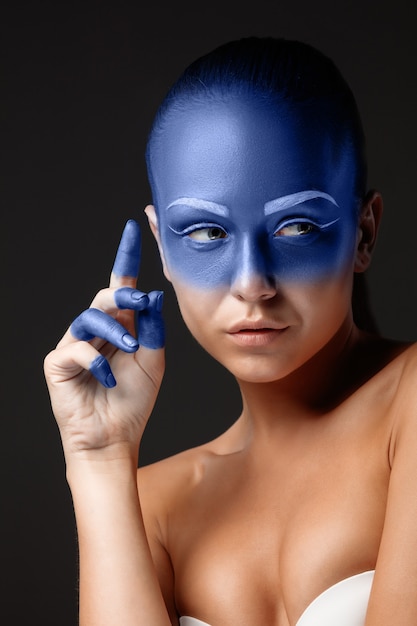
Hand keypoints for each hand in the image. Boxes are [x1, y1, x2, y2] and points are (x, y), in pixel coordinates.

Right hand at [44, 219, 164, 460]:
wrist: (115, 439)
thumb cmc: (134, 401)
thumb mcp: (153, 361)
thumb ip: (153, 328)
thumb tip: (154, 293)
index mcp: (120, 327)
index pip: (122, 286)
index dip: (126, 257)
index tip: (135, 227)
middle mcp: (96, 331)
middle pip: (105, 297)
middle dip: (123, 294)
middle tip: (140, 300)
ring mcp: (74, 345)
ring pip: (89, 318)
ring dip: (114, 332)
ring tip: (132, 350)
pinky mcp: (57, 364)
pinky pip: (75, 350)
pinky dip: (96, 362)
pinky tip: (110, 379)